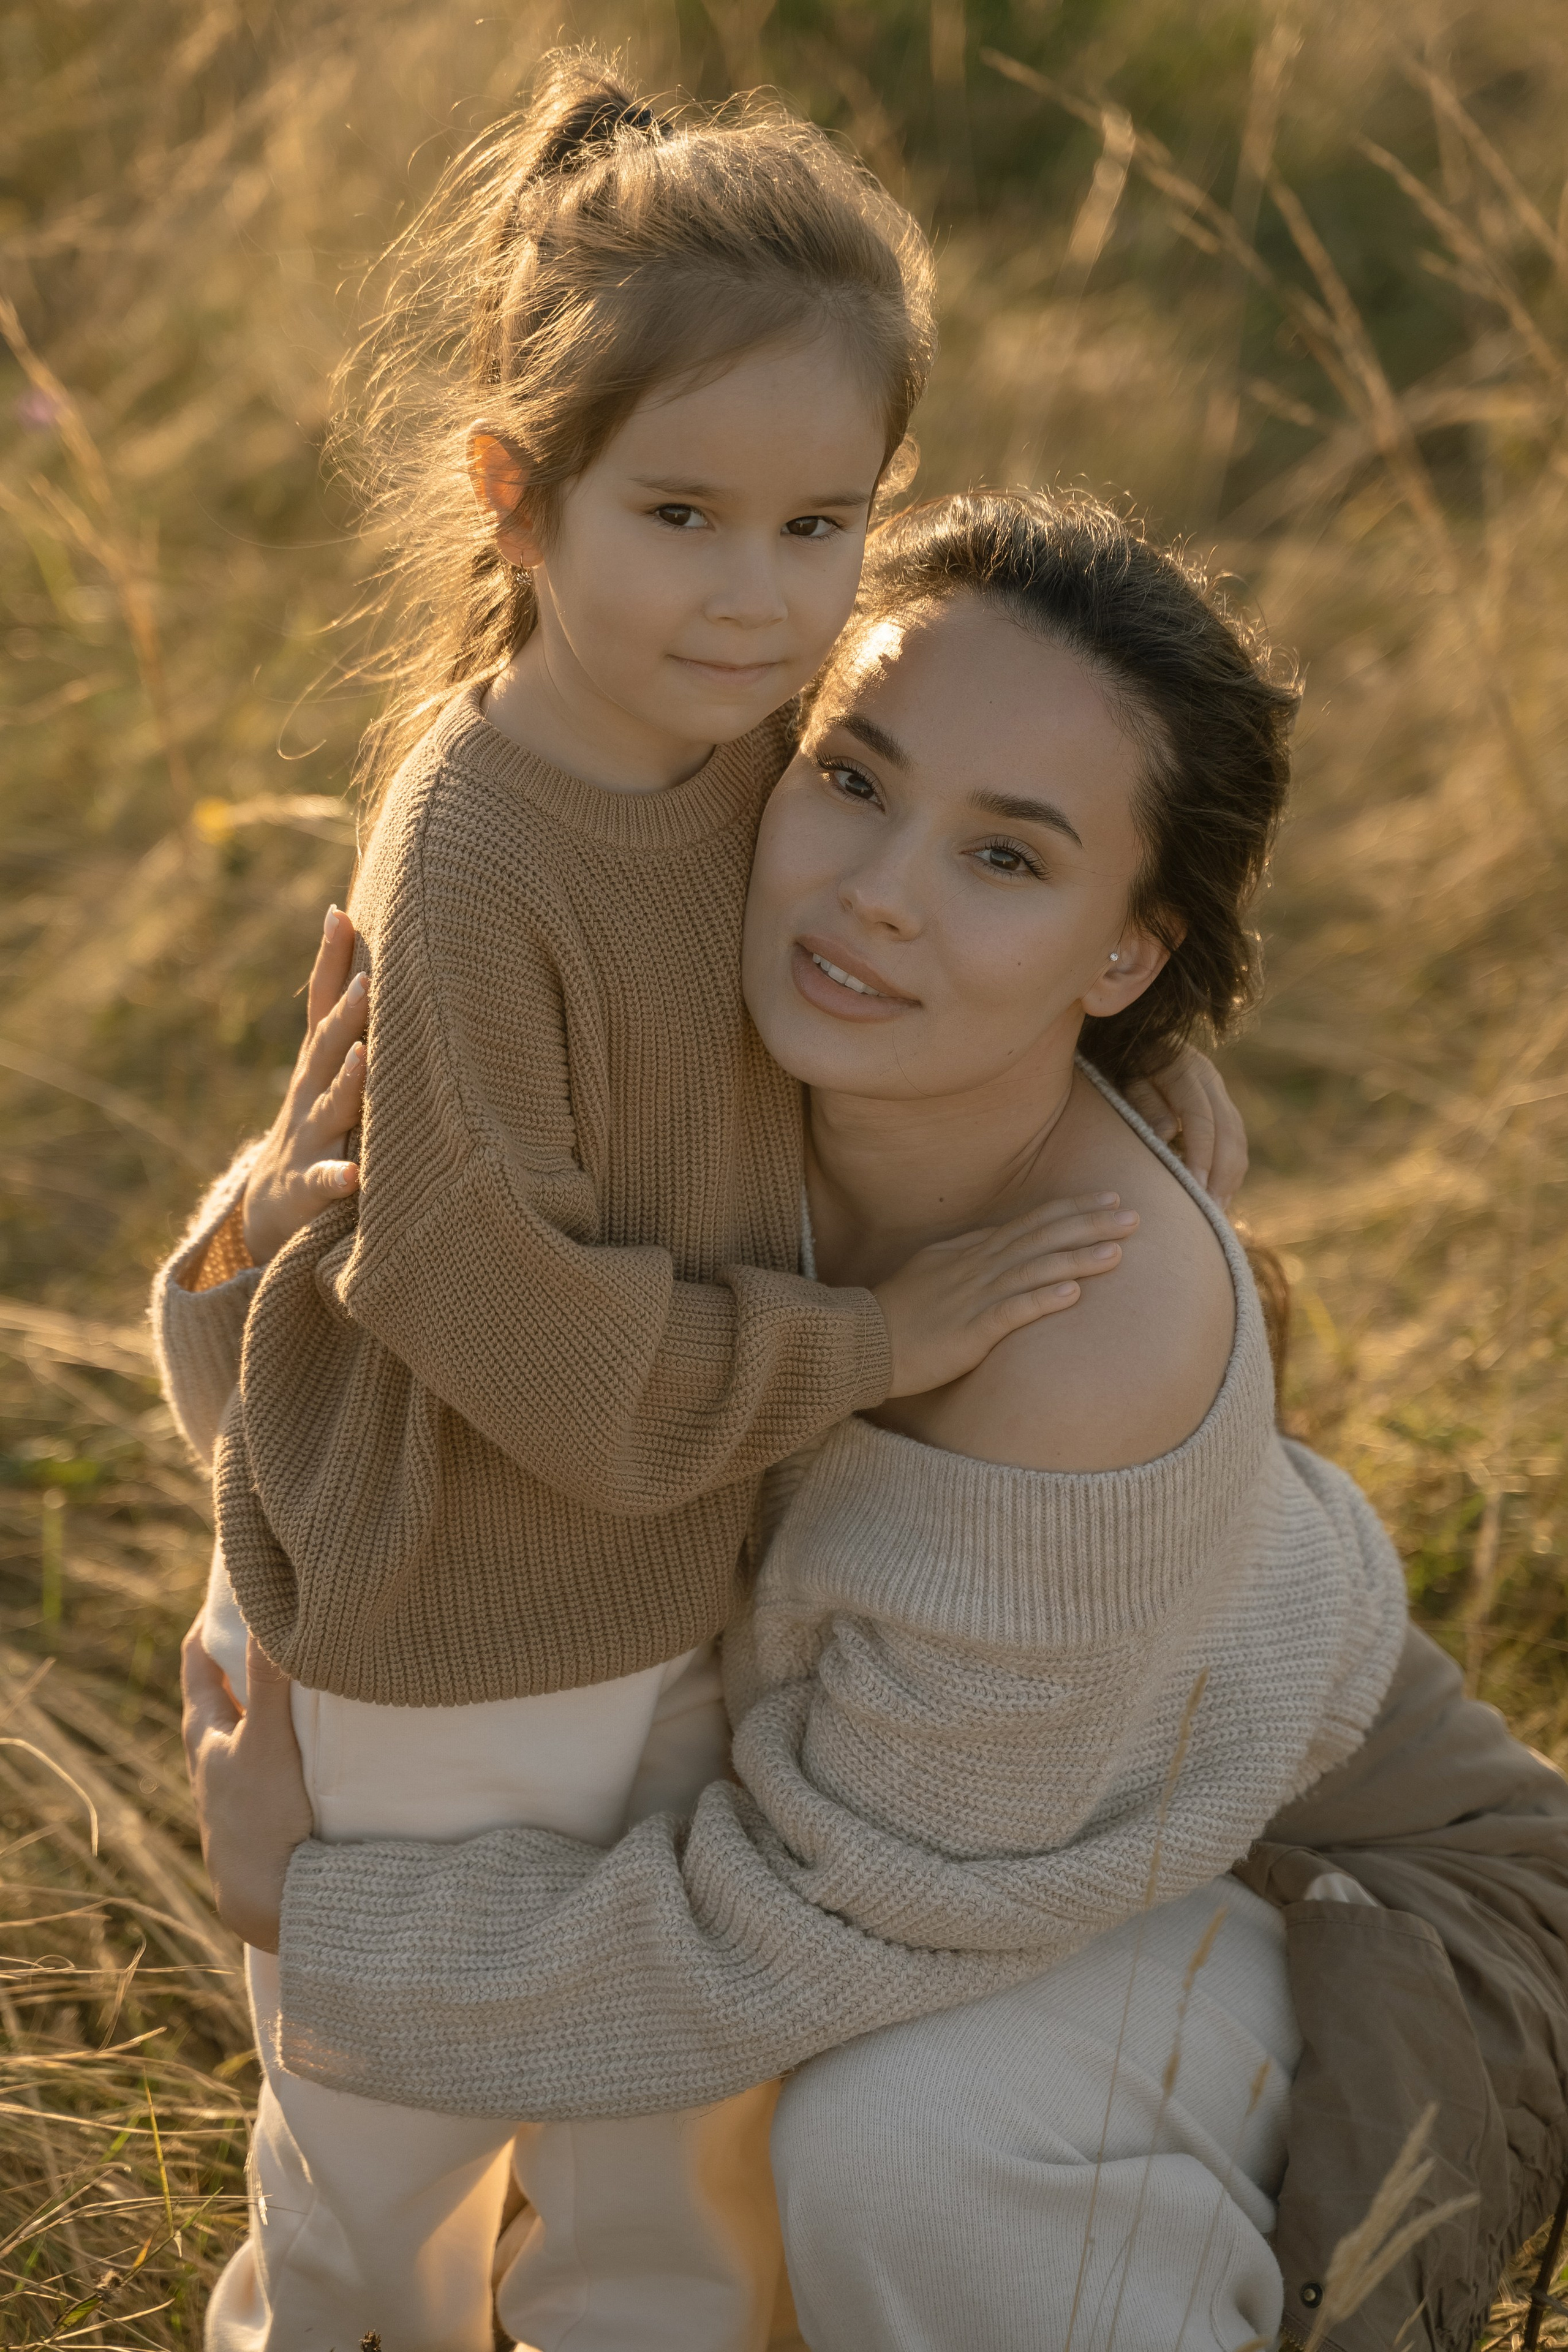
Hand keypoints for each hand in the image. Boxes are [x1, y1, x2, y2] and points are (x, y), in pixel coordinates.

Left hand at [181, 1621, 311, 1952]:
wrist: (274, 1902)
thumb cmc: (262, 1820)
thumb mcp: (267, 1742)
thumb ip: (271, 1680)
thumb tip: (268, 1613)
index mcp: (203, 1731)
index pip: (197, 1656)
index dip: (212, 1617)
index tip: (239, 1582)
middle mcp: (216, 1752)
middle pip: (226, 1683)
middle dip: (250, 1645)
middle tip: (286, 1609)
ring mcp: (241, 1780)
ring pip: (254, 1716)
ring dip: (276, 1686)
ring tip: (313, 1656)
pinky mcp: (268, 1804)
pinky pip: (278, 1747)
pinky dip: (295, 1723)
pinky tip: (327, 1722)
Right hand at [241, 905, 367, 1263]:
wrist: (273, 1211)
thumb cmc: (317, 1129)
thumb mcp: (327, 1075)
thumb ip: (348, 1027)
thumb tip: (374, 964)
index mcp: (319, 1065)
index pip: (322, 1005)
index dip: (330, 961)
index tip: (339, 913)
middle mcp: (312, 1093)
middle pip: (329, 1047)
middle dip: (346, 1013)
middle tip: (368, 980)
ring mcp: (311, 1138)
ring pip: (332, 1106)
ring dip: (349, 1081)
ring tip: (366, 1057)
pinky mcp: (311, 1187)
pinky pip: (326, 1182)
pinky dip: (338, 1178)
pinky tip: (353, 1176)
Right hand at [874, 1194, 1137, 1398]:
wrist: (861, 1341)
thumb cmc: (899, 1311)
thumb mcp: (933, 1269)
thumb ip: (969, 1253)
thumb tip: (1003, 1239)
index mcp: (970, 1252)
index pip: (1030, 1223)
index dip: (1071, 1210)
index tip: (1109, 1199)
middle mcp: (976, 1267)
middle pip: (1041, 1238)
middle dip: (1088, 1225)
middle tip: (1133, 1215)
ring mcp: (973, 1297)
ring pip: (1034, 1270)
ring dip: (1077, 1258)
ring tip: (1117, 1251)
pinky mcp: (969, 1330)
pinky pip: (1012, 1311)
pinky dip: (1043, 1298)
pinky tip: (1072, 1292)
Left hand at [1124, 1047, 1246, 1208]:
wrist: (1124, 1043)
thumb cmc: (1114, 1067)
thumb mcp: (1122, 1080)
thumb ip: (1143, 1103)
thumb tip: (1168, 1133)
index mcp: (1184, 1069)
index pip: (1202, 1119)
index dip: (1202, 1155)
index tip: (1197, 1189)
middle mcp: (1208, 1077)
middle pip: (1229, 1130)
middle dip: (1224, 1173)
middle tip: (1213, 1210)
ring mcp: (1217, 1088)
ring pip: (1237, 1136)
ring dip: (1231, 1174)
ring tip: (1219, 1209)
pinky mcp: (1219, 1101)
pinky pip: (1235, 1137)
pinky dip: (1231, 1167)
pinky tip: (1221, 1192)